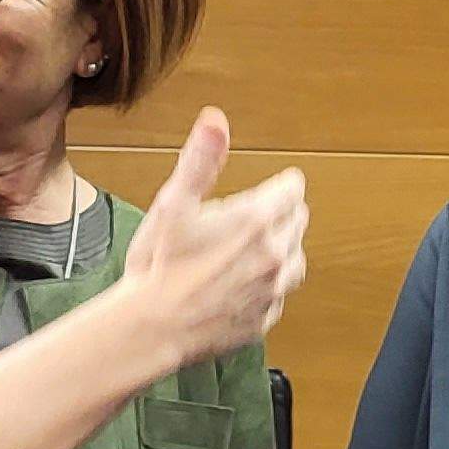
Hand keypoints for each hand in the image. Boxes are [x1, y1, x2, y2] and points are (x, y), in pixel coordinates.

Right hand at [121, 108, 310, 364]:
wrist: (150, 328)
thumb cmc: (157, 266)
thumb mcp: (174, 203)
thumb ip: (200, 160)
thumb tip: (215, 121)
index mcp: (255, 221)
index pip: (293, 189)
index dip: (278, 184)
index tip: (266, 187)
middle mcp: (273, 255)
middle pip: (298, 221)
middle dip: (280, 213)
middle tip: (248, 217)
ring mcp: (271, 291)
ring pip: (296, 259)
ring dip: (281, 249)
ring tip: (249, 248)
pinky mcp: (264, 319)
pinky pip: (278, 295)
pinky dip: (267, 286)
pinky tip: (240, 283)